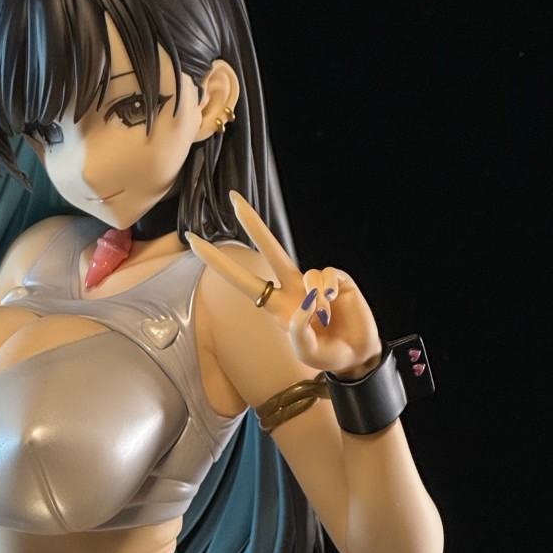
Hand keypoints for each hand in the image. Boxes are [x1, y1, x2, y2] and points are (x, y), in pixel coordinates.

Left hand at [187, 191, 381, 378]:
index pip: (242, 281)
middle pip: (269, 249)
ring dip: (316, 299)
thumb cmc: (325, 354)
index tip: (195, 243)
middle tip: (232, 197)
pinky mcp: (336, 278)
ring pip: (307, 272)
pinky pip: (326, 275)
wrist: (356, 355)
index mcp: (276, 306)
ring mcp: (313, 281)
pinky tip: (334, 303)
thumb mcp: (307, 353)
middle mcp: (291, 287)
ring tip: (325, 320)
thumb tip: (304, 302)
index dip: (220, 264)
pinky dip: (329, 291)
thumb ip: (300, 334)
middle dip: (252, 224)